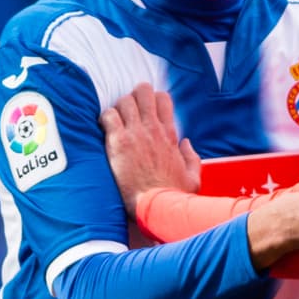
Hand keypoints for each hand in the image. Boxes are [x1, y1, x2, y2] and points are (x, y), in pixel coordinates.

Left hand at [100, 83, 200, 217]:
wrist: (156, 206)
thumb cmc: (173, 195)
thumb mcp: (193, 177)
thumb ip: (191, 157)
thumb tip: (186, 143)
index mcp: (170, 134)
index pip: (162, 99)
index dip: (153, 100)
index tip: (146, 111)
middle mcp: (153, 129)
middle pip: (143, 92)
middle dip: (134, 96)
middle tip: (128, 110)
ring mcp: (136, 133)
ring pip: (124, 100)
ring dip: (118, 108)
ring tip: (116, 121)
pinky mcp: (119, 142)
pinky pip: (108, 115)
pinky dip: (105, 118)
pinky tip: (105, 129)